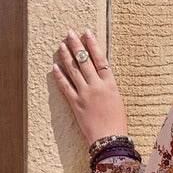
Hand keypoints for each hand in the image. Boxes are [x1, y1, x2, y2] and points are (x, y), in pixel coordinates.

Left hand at [52, 28, 128, 143]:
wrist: (110, 139)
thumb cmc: (118, 122)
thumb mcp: (117, 99)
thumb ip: (107, 85)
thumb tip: (99, 74)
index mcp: (110, 84)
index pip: (100, 58)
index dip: (93, 44)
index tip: (87, 32)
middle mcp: (97, 86)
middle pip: (84, 61)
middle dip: (76, 45)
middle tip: (69, 33)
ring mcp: (85, 94)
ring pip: (74, 71)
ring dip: (66, 56)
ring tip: (61, 45)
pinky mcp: (76, 104)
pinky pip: (66, 86)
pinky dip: (60, 76)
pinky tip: (55, 67)